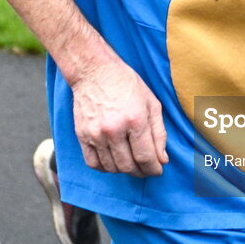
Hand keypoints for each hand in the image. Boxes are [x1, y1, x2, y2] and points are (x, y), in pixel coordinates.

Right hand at [71, 58, 167, 177]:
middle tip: (145, 169)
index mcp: (135, 120)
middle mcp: (114, 130)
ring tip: (130, 162)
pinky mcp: (82, 135)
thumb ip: (159, 133)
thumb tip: (163, 159)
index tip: (158, 170)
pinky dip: (104, 168)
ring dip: (124, 170)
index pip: (146, 158)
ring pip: (111, 168)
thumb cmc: (126, 84)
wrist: (95, 71)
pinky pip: (93, 163)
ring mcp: (96, 134)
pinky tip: (112, 161)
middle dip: (141, 172)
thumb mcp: (151, 103)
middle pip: (128, 166)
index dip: (154, 169)